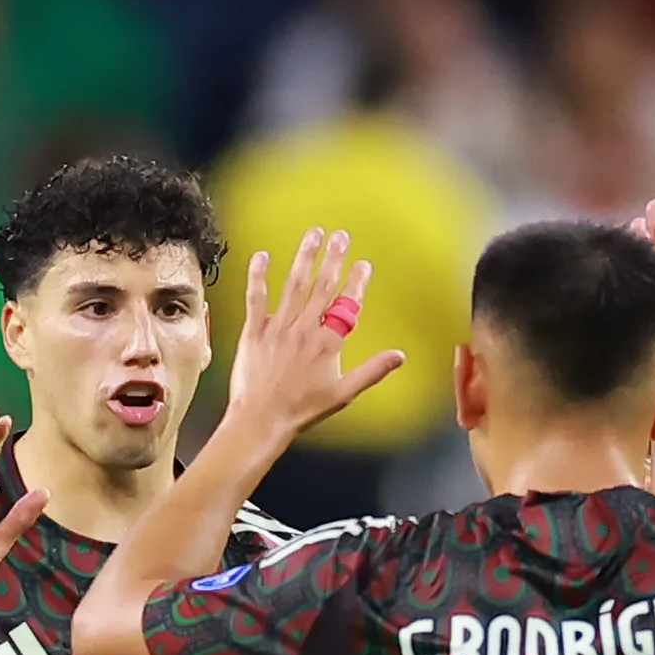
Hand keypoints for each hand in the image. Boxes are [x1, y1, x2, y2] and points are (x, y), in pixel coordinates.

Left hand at [224, 227, 408, 454]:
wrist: (261, 420)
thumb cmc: (301, 409)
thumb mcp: (343, 393)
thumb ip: (372, 371)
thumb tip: (399, 356)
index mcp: (327, 343)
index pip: (346, 304)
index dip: (357, 282)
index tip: (363, 264)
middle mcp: (304, 329)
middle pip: (323, 286)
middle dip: (334, 258)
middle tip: (341, 236)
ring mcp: (278, 328)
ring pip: (294, 285)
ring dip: (305, 257)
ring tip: (314, 234)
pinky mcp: (254, 332)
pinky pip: (256, 298)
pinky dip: (259, 276)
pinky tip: (262, 256)